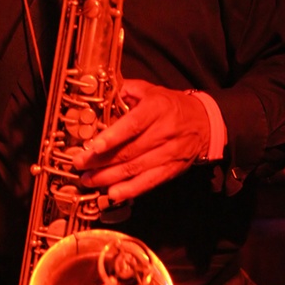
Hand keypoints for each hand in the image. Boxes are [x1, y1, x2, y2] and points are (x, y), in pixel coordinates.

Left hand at [69, 79, 210, 200]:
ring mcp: (170, 153)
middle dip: (101, 161)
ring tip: (88, 179)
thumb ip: (125, 90)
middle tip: (79, 165)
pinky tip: (113, 194)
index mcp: (157, 108)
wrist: (204, 122)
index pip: (132, 125)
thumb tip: (99, 93)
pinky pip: (149, 182)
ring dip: (109, 177)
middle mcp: (164, 131)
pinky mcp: (172, 169)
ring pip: (136, 168)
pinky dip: (130, 190)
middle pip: (129, 151)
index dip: (111, 138)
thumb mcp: (149, 90)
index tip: (92, 147)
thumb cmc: (170, 105)